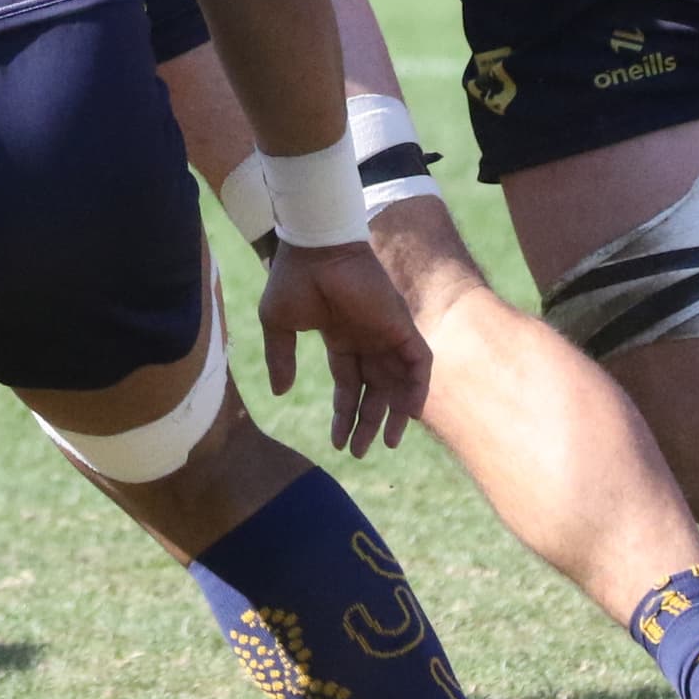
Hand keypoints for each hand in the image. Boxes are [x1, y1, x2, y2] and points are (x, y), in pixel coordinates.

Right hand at [255, 238, 428, 457]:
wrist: (313, 246)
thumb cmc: (293, 278)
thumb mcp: (279, 324)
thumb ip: (280, 358)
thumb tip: (280, 392)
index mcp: (340, 337)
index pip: (348, 384)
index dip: (344, 413)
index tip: (337, 442)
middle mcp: (366, 338)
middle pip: (375, 389)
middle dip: (368, 421)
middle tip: (359, 451)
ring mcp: (385, 332)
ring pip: (400, 381)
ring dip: (397, 413)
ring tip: (388, 443)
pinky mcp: (401, 324)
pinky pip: (419, 362)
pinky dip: (418, 387)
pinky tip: (410, 413)